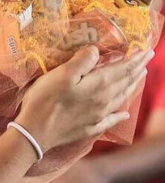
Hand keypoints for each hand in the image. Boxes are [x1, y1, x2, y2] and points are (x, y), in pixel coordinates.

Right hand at [16, 46, 151, 154]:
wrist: (35, 132)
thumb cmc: (46, 99)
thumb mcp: (62, 74)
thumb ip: (82, 61)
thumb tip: (96, 51)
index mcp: (98, 86)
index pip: (123, 70)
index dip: (136, 59)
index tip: (147, 50)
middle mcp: (103, 101)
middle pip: (125, 83)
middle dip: (137, 70)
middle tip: (146, 59)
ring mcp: (98, 116)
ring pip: (121, 99)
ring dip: (132, 86)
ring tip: (139, 77)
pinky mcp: (90, 128)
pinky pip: (112, 119)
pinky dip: (121, 115)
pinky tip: (125, 114)